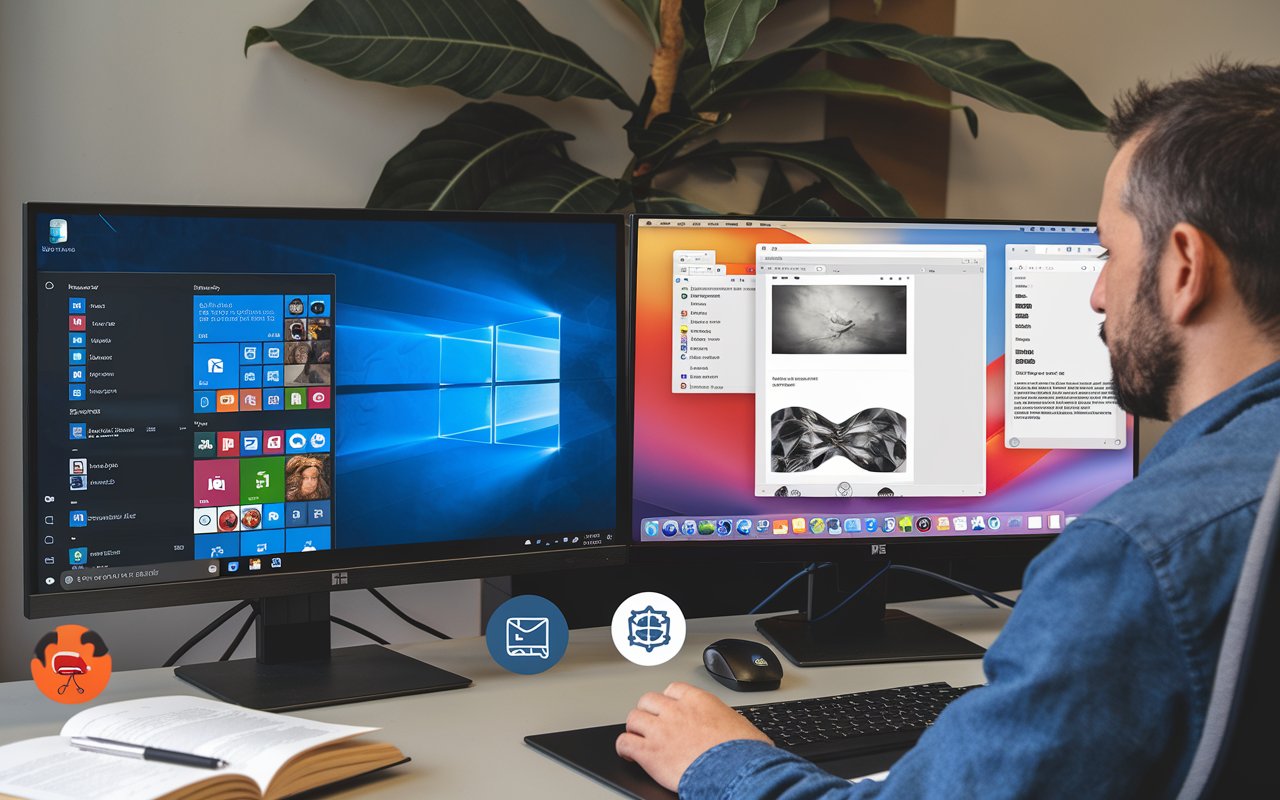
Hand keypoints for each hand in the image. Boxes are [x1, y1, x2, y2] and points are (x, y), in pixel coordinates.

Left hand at [616, 682, 772, 791]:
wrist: (735, 771)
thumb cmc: (743, 753)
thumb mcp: (742, 727)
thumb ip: (729, 724)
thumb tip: (738, 732)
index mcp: (698, 701)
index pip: (673, 689)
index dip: (668, 701)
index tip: (669, 709)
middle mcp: (676, 711)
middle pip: (648, 700)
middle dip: (648, 712)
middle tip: (651, 724)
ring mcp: (660, 730)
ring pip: (633, 718)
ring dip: (635, 729)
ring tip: (637, 738)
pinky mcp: (649, 752)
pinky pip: (624, 743)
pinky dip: (624, 749)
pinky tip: (628, 754)